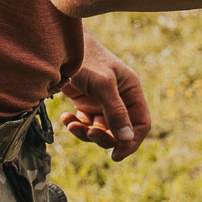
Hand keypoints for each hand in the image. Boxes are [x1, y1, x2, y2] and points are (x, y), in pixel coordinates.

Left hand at [59, 31, 151, 161]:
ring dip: (86, 132)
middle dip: (104, 137)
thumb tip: (126, 140)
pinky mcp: (86, 103)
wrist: (60, 46)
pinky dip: (76, 125)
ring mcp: (102, 102)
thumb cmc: (86, 59)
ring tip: (72, 125)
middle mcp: (120, 98)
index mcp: (131, 91)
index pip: (141, 124)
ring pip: (101, 130)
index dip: (131, 142)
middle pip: (120, 132)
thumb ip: (116, 112)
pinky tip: (66, 117)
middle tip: (88, 133)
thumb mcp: (103, 85)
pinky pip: (86, 124)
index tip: (116, 155)